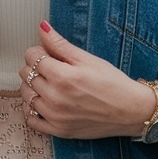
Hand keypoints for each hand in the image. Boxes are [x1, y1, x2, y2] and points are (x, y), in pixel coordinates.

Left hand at [18, 22, 157, 139]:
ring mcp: (55, 117)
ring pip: (25, 95)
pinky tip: (44, 102)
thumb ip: (60, 44)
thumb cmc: (113, 84)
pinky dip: (32, 110)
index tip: (48, 53)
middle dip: (35, 67)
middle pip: (26, 74)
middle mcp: (55, 98)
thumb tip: (42, 27)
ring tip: (49, 84)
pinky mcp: (58, 131)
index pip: (31, 56)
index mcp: (62, 77)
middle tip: (51, 68)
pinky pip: (31, 119)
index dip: (38, 51)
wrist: (131, 111)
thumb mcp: (87, 59)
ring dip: (33, 86)